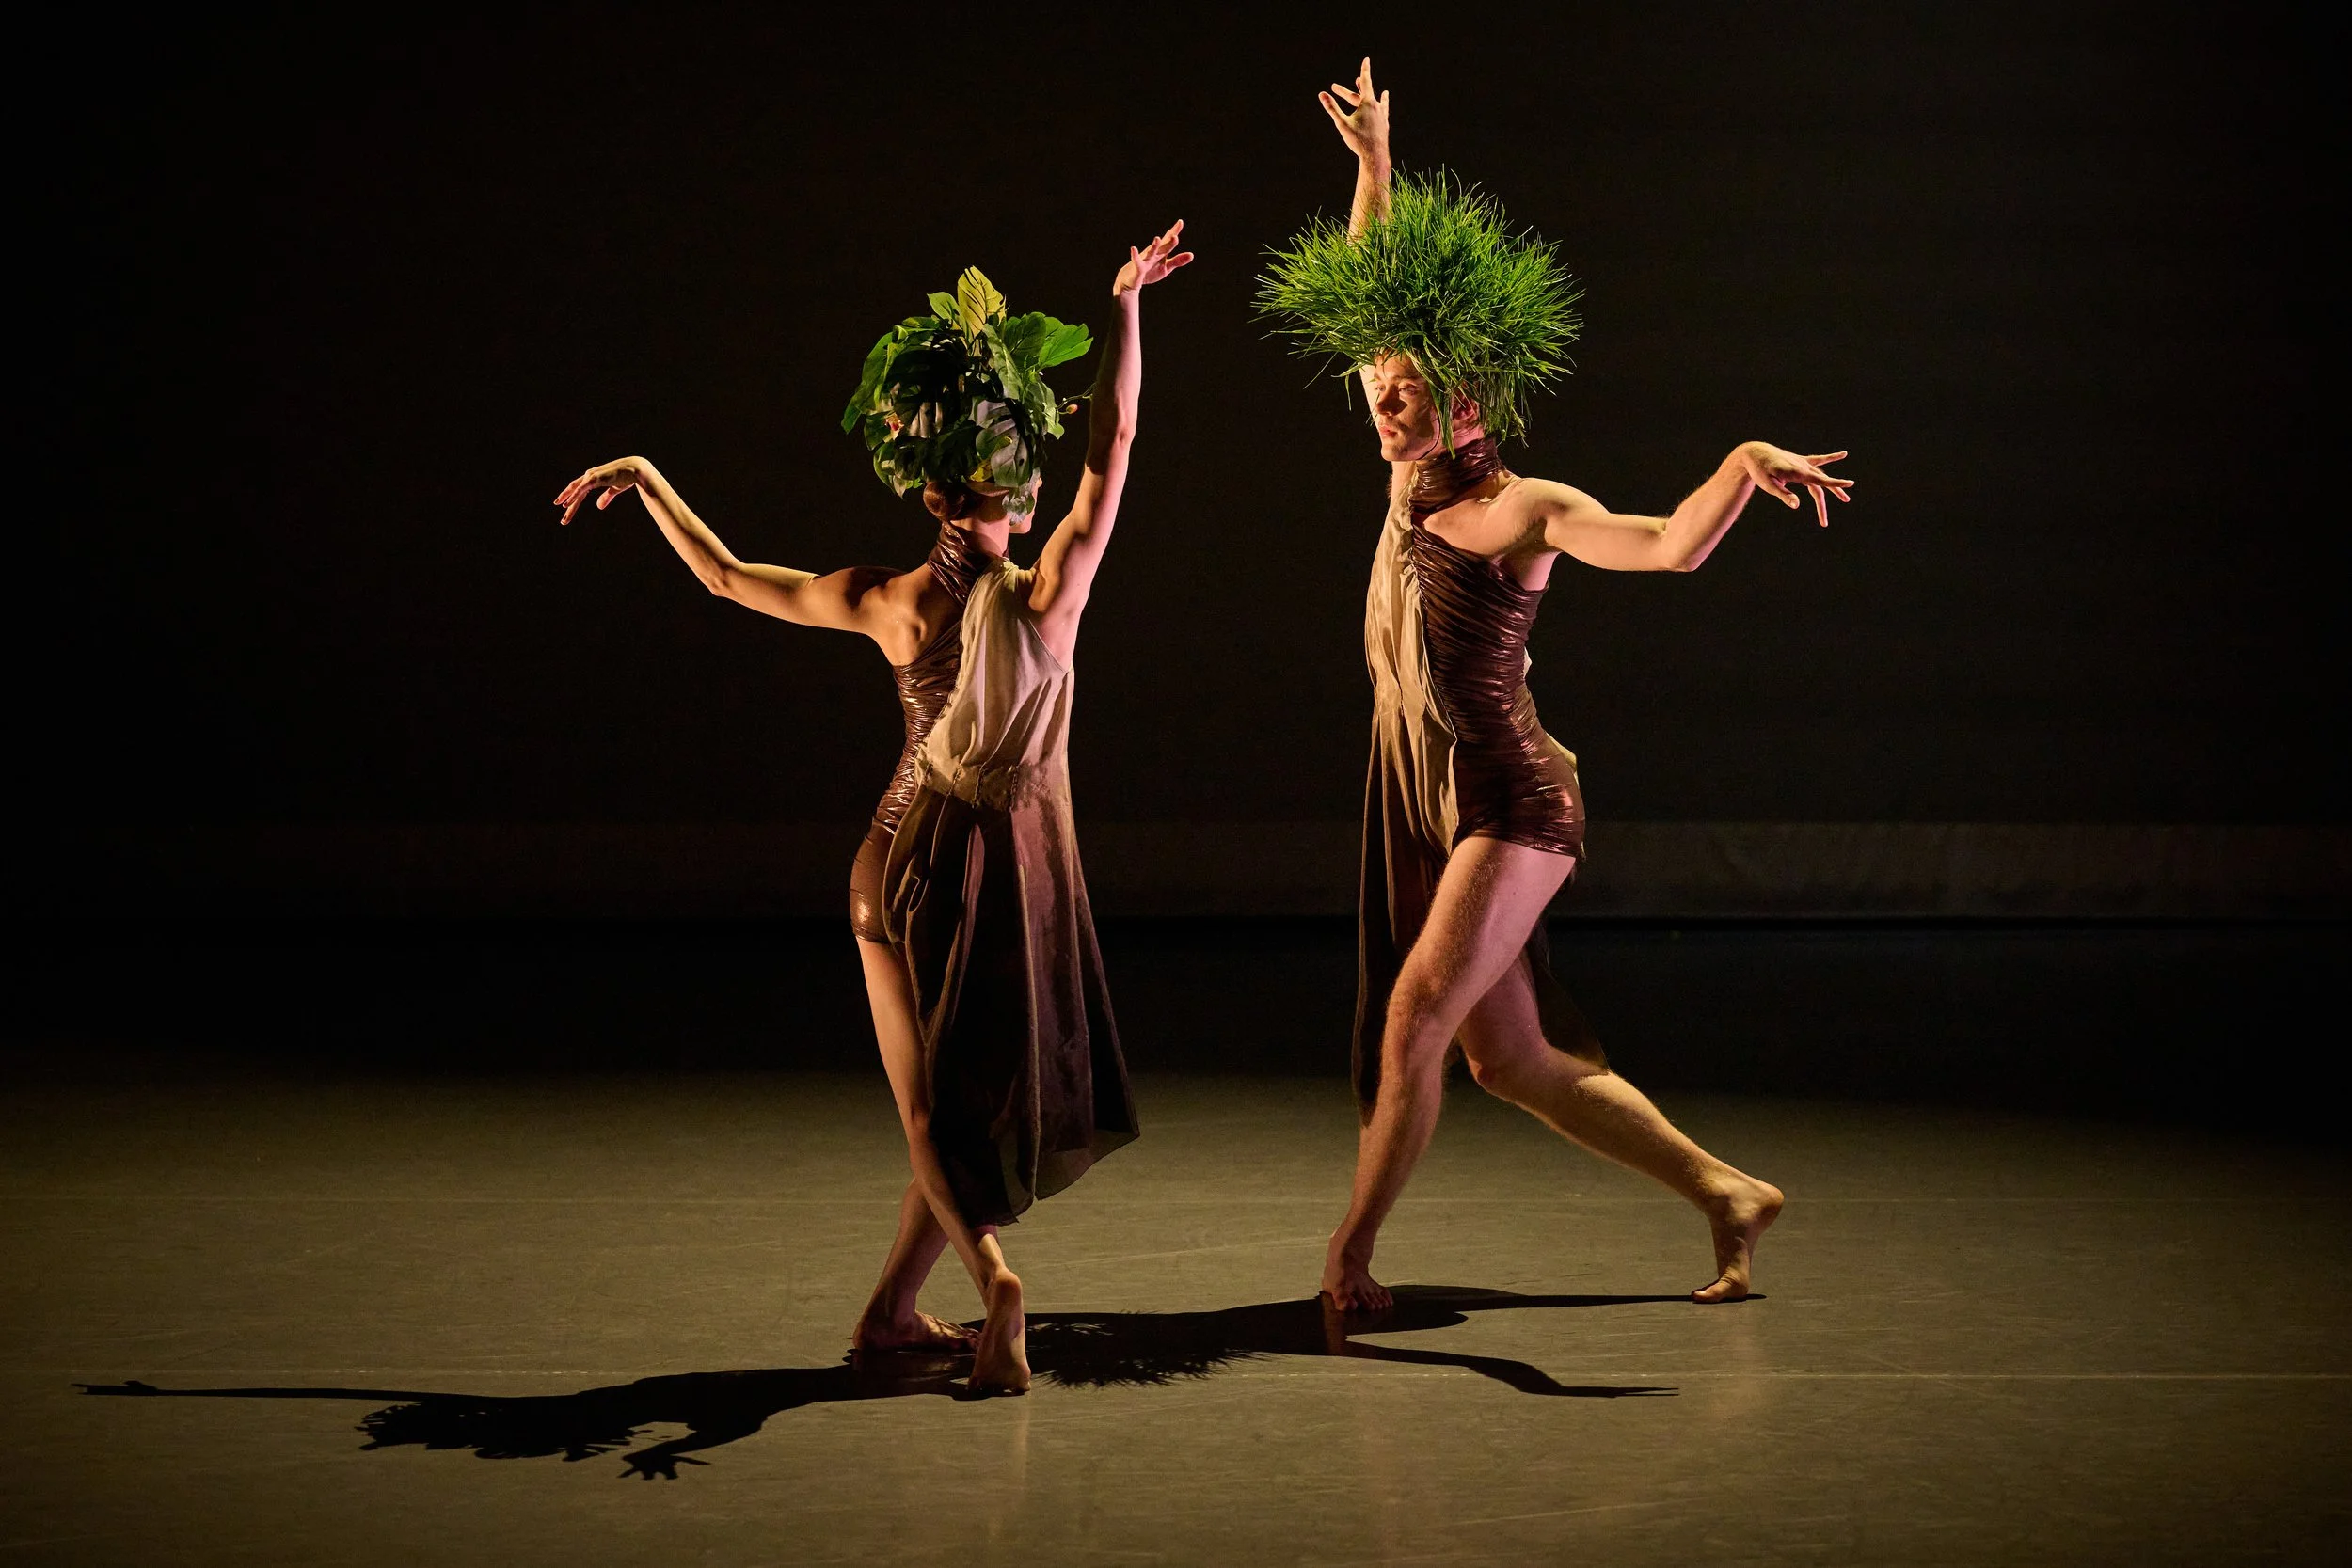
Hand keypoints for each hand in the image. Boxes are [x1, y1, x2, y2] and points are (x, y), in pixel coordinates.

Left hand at [554, 458, 650, 525]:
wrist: (636, 470)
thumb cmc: (627, 478)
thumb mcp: (615, 490)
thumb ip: (606, 497)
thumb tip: (598, 506)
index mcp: (593, 478)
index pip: (579, 491)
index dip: (572, 500)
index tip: (565, 510)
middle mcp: (589, 476)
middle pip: (574, 491)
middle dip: (567, 504)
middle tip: (563, 520)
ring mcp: (591, 476)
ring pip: (576, 490)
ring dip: (567, 501)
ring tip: (561, 511)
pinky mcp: (595, 478)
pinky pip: (581, 489)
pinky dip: (574, 496)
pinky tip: (567, 503)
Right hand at [1112, 220, 1193, 295]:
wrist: (1132, 280)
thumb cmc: (1150, 271)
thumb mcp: (1166, 267)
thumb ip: (1178, 261)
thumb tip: (1192, 254)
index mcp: (1161, 252)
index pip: (1169, 240)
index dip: (1175, 232)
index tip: (1180, 222)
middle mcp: (1154, 253)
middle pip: (1162, 245)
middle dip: (1168, 240)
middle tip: (1175, 234)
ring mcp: (1145, 259)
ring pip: (1151, 252)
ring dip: (1154, 245)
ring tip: (1157, 238)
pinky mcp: (1138, 267)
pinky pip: (1137, 261)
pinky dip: (1134, 255)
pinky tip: (1133, 248)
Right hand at [1319, 57, 1389, 164]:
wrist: (1375, 156)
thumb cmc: (1358, 140)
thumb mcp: (1342, 123)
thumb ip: (1332, 108)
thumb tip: (1322, 94)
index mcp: (1368, 103)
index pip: (1366, 81)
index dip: (1365, 70)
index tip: (1367, 59)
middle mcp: (1377, 107)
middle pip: (1364, 94)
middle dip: (1351, 90)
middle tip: (1336, 87)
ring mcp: (1382, 117)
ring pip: (1380, 104)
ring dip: (1379, 97)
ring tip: (1384, 93)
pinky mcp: (1385, 126)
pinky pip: (1384, 115)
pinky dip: (1383, 112)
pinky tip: (1385, 114)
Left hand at [1735, 444, 1853, 527]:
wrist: (1755, 453)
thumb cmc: (1760, 471)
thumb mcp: (1769, 486)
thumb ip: (1784, 495)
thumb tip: (1797, 506)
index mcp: (1798, 473)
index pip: (1821, 481)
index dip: (1836, 483)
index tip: (1850, 484)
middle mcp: (1804, 467)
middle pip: (1821, 486)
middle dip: (1822, 505)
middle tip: (1824, 523)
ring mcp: (1803, 463)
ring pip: (1822, 477)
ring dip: (1833, 488)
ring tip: (1845, 498)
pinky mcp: (1800, 461)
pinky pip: (1819, 461)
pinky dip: (1831, 458)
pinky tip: (1843, 454)